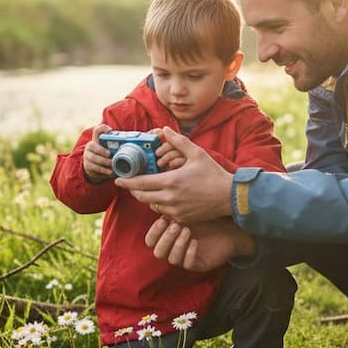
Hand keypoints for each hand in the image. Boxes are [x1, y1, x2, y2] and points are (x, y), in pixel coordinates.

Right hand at [82, 123, 113, 180]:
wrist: (95, 169)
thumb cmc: (107, 157)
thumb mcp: (111, 150)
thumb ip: (118, 146)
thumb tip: (137, 144)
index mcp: (97, 140)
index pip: (97, 130)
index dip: (103, 129)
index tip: (110, 130)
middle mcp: (90, 146)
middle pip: (92, 145)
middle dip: (101, 150)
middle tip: (109, 154)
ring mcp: (87, 156)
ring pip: (93, 157)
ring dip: (104, 161)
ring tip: (112, 165)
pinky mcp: (87, 165)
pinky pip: (94, 167)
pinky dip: (103, 170)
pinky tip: (110, 172)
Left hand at [114, 127, 233, 222]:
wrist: (229, 197)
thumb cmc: (213, 174)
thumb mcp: (197, 154)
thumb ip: (178, 141)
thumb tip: (164, 129)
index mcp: (171, 182)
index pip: (141, 184)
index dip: (126, 182)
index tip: (118, 180)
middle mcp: (170, 198)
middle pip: (141, 196)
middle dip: (133, 190)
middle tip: (129, 183)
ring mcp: (175, 210)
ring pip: (151, 205)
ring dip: (146, 198)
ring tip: (146, 189)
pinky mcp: (181, 218)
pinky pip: (162, 212)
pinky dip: (159, 205)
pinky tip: (163, 197)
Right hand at [144, 216, 256, 271]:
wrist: (230, 227)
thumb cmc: (207, 217)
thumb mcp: (187, 211)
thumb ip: (171, 209)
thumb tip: (155, 202)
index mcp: (168, 237)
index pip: (150, 241)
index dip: (154, 232)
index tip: (163, 220)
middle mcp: (174, 249)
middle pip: (158, 252)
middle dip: (165, 238)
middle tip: (176, 225)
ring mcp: (185, 258)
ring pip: (171, 259)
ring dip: (177, 244)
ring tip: (187, 231)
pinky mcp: (198, 265)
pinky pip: (188, 264)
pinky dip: (189, 253)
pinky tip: (195, 242)